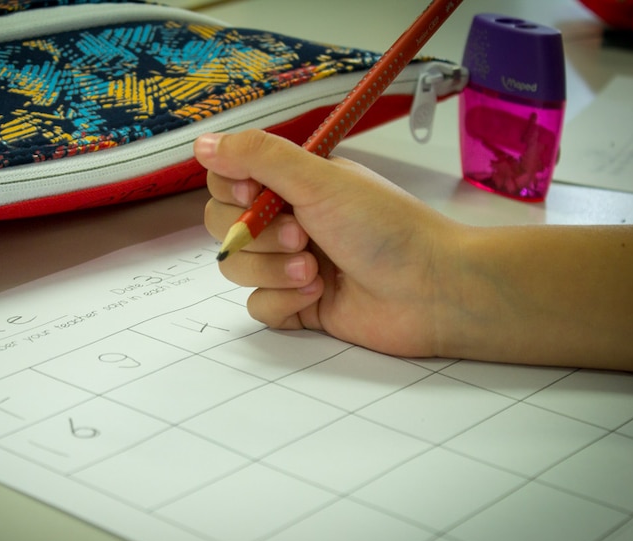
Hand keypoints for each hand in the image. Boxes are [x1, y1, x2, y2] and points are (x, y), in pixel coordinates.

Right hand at [195, 129, 464, 358]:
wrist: (430, 291)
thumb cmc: (385, 227)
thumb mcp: (319, 180)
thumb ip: (258, 156)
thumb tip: (201, 142)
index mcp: (293, 184)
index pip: (227, 180)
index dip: (230, 190)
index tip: (254, 193)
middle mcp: (287, 220)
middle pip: (223, 226)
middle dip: (256, 236)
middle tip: (301, 235)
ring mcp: (290, 265)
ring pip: (237, 268)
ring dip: (271, 270)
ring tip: (314, 270)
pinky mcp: (298, 305)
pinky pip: (258, 305)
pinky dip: (282, 301)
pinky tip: (318, 296)